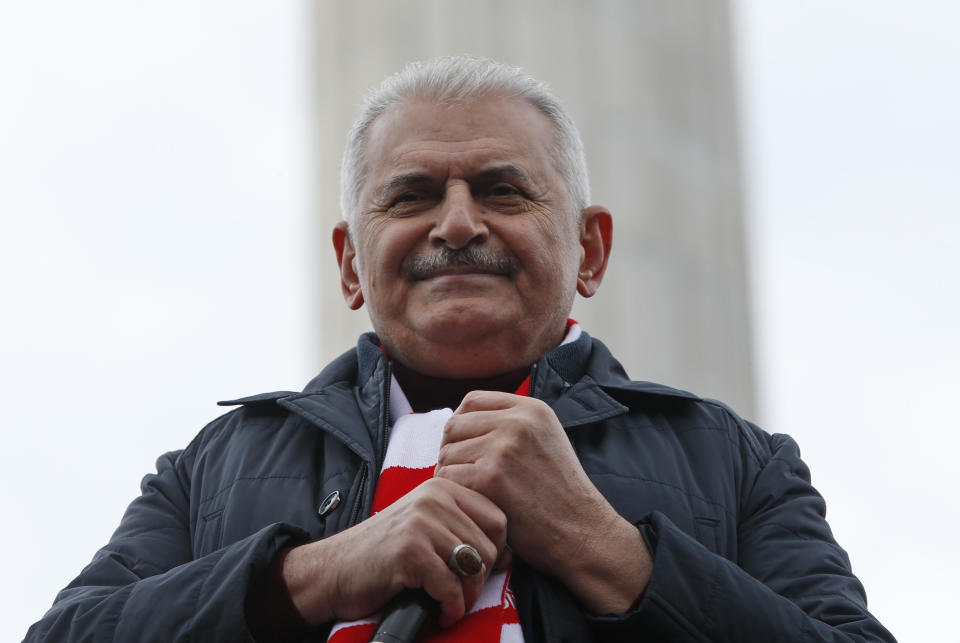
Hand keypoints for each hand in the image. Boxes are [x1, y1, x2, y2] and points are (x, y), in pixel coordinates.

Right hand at [282, 477, 506, 626]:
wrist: (332, 570)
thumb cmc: (384, 555)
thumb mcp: (426, 529)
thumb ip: (463, 530)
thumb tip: (510, 554)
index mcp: (443, 488)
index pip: (498, 518)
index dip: (497, 551)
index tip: (477, 571)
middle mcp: (434, 497)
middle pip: (489, 546)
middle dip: (479, 580)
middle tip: (459, 596)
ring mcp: (421, 522)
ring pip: (474, 567)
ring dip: (465, 597)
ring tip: (449, 605)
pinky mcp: (409, 550)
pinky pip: (451, 587)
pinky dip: (449, 609)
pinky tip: (438, 613)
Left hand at [434, 391, 650, 612]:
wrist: (582, 531)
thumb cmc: (560, 494)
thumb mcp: (545, 440)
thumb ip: (511, 425)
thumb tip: (464, 421)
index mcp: (531, 409)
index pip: (473, 400)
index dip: (461, 424)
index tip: (462, 446)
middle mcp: (517, 421)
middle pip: (455, 425)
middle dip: (451, 450)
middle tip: (461, 475)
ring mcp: (503, 447)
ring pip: (448, 453)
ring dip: (452, 475)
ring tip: (472, 493)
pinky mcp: (491, 476)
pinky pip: (448, 477)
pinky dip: (454, 493)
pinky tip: (472, 504)